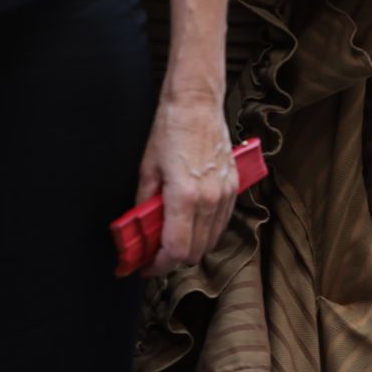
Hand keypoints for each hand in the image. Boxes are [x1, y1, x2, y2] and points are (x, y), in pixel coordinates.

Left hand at [132, 85, 238, 275]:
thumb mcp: (147, 169)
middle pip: (195, 251)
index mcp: (184, 196)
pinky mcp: (233, 186)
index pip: (175, 250)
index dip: (158, 266)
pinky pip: (222, 222)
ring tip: (171, 241)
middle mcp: (209, 199)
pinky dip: (206, 231)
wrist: (197, 104)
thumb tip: (138, 232)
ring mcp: (225, 193)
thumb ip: (144, 206)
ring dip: (190, 247)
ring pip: (211, 240)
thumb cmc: (170, 130)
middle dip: (172, 260)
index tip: (145, 267)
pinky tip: (190, 225)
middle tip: (153, 256)